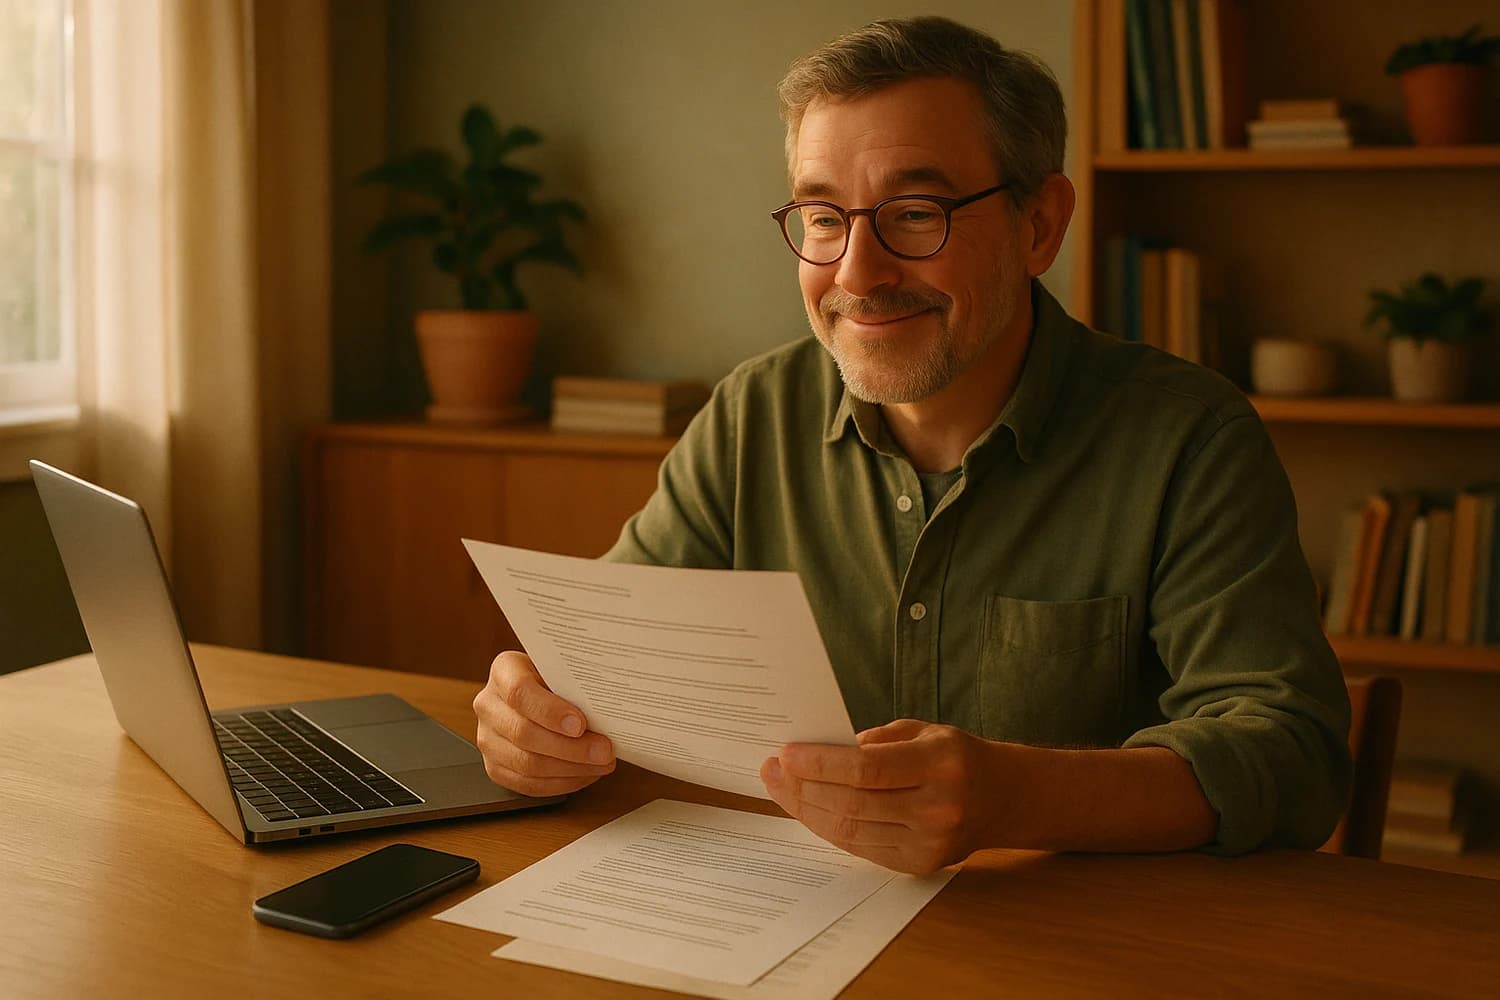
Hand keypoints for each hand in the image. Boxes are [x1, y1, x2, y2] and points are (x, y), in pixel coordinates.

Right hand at [473, 650, 614, 796]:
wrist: (538, 693)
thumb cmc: (556, 679)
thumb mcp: (563, 670)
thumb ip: (575, 685)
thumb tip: (608, 709)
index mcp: (504, 671)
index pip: (519, 692)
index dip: (550, 711)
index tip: (580, 724)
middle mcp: (489, 705)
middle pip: (523, 733)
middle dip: (570, 747)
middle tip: (603, 751)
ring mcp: (488, 739)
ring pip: (526, 764)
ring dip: (570, 769)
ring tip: (601, 764)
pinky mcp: (495, 767)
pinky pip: (527, 784)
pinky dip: (562, 783)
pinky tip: (585, 774)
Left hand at [761, 719, 997, 874]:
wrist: (1003, 798)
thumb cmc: (955, 756)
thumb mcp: (923, 731)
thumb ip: (876, 740)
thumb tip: (821, 750)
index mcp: (939, 764)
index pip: (867, 769)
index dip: (821, 764)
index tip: (786, 754)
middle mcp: (937, 807)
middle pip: (853, 803)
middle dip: (803, 787)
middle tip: (772, 770)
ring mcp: (929, 842)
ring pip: (851, 830)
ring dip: (807, 810)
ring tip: (780, 788)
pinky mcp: (919, 865)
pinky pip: (861, 847)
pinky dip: (829, 828)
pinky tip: (808, 809)